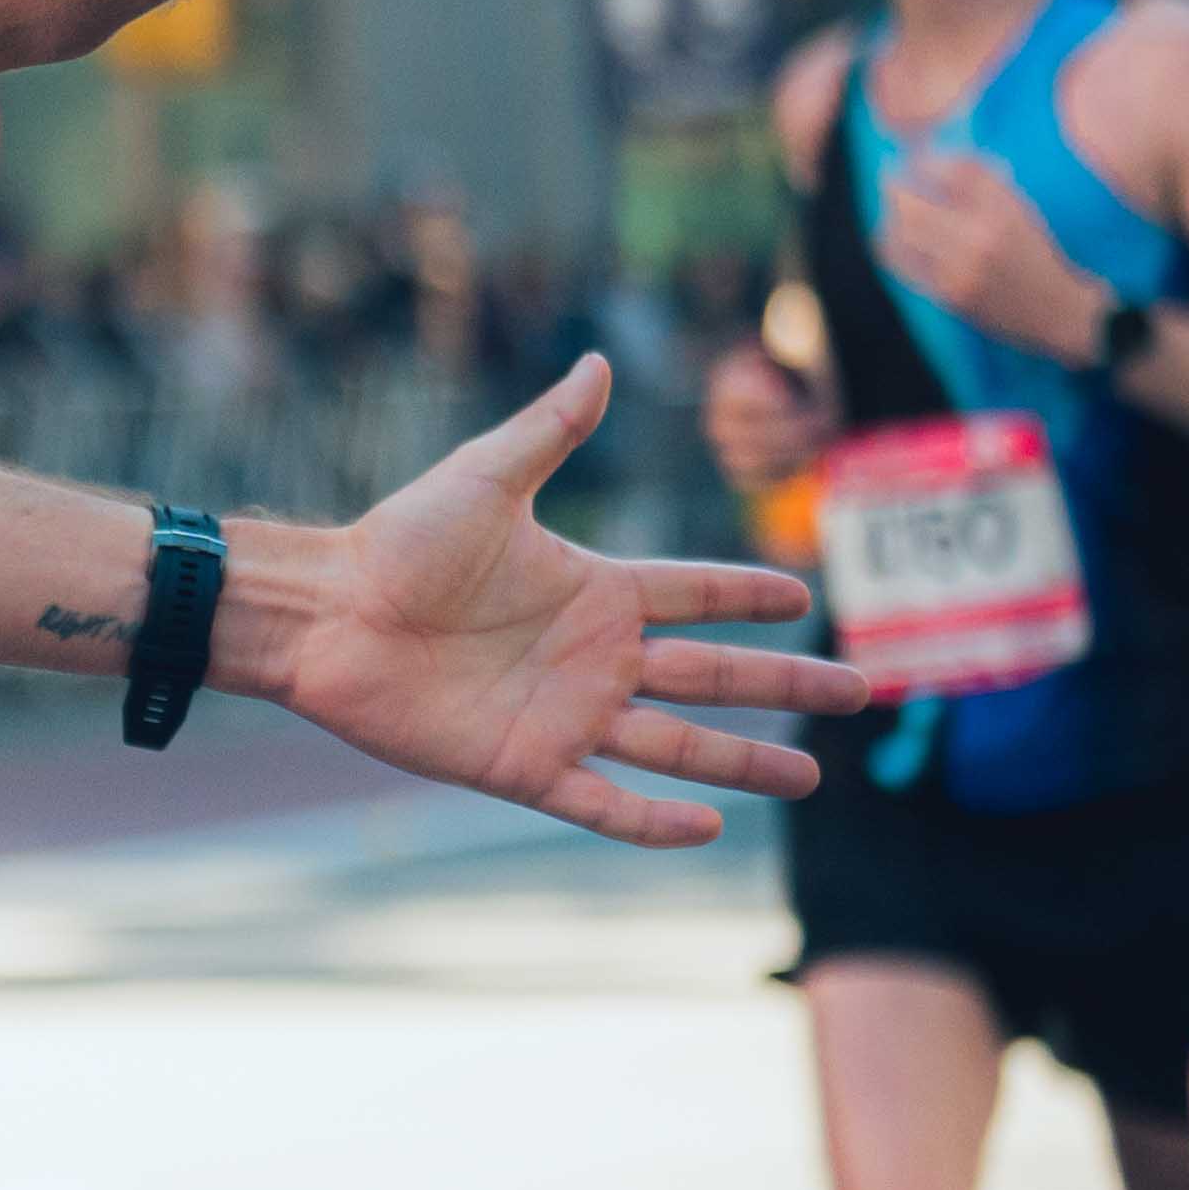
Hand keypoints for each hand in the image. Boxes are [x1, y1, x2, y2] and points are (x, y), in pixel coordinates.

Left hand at [258, 359, 866, 849]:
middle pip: (712, 674)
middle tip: (860, 692)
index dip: (750, 595)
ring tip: (808, 776)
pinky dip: (651, 820)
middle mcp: (591, 656)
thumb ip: (550, 430)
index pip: (696, 594)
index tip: (807, 595)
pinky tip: (708, 829)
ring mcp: (563, 714)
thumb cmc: (398, 542)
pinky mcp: (522, 766)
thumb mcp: (486, 479)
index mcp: (593, 588)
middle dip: (785, 684)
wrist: (327, 614)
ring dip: (742, 760)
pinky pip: (601, 800)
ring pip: (676, 744)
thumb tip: (599, 361)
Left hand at [870, 144, 1111, 362]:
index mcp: (1007, 208)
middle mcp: (983, 235)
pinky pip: (903, 263)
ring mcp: (963, 268)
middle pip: (912, 202)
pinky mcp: (950, 294)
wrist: (1060, 311)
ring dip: (890, 216)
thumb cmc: (1036, 255)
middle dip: (894, 187)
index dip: (925, 160)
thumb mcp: (1021, 210)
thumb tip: (933, 158)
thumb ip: (982, 181)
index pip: (952, 170)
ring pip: (901, 231)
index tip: (915, 158)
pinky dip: (892, 245)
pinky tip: (894, 239)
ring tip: (894, 210)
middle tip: (890, 180)